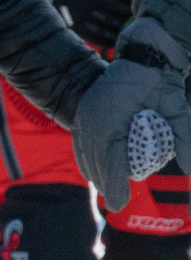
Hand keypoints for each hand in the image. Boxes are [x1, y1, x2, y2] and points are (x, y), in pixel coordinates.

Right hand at [45, 0, 131, 49]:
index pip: (120, 2)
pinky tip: (117, 39)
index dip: (130, 4)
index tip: (135, 2)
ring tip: (131, 29)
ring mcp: (82, 21)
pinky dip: (109, 41)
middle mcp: (88, 8)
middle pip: (117, 18)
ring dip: (122, 30)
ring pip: (109, 30)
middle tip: (139, 18)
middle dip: (129, 18)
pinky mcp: (78, 31)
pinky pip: (98, 39)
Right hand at [75, 18, 190, 209]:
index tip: (119, 204)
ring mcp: (86, 114)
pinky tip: (91, 168)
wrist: (146, 55)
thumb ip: (187, 142)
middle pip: (94, 161)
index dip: (114, 185)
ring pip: (84, 152)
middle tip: (116, 204)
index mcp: (112, 121)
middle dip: (104, 183)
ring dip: (94, 171)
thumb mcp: (180, 112)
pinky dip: (85, 157)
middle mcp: (93, 120)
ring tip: (106, 189)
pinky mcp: (85, 111)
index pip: (111, 162)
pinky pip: (80, 141)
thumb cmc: (162, 83)